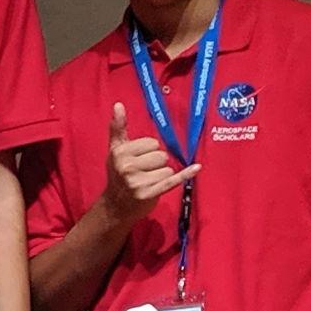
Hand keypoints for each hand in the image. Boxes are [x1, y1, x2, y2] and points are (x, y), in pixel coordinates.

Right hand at [101, 101, 199, 227]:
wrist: (114, 206)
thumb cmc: (117, 175)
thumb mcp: (115, 151)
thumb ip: (118, 128)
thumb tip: (119, 104)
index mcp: (120, 153)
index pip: (152, 143)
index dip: (149, 150)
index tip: (139, 160)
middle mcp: (127, 166)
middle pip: (161, 155)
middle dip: (156, 163)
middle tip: (143, 172)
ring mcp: (138, 182)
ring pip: (168, 168)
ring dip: (162, 175)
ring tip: (148, 181)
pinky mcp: (149, 194)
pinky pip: (173, 180)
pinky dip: (185, 174)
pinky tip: (196, 168)